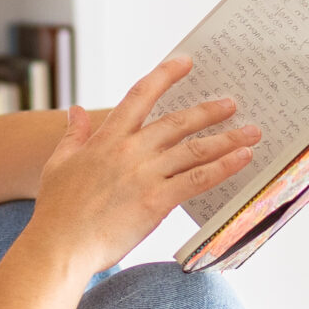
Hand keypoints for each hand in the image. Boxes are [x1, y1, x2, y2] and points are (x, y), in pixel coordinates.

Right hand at [22, 56, 259, 277]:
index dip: (164, 76)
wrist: (61, 245)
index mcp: (106, 139)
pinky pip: (198, 180)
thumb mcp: (59, 163)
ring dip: (226, 138)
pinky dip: (223, 167)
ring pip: (194, 150)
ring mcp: (145, 175)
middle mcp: (129, 151)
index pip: (139, 96)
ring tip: (251, 133)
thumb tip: (76, 111)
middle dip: (209, 111)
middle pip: (178, 122)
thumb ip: (73, 135)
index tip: (185, 63)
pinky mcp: (156, 201)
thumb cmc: (57, 209)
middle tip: (231, 104)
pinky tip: (243, 159)